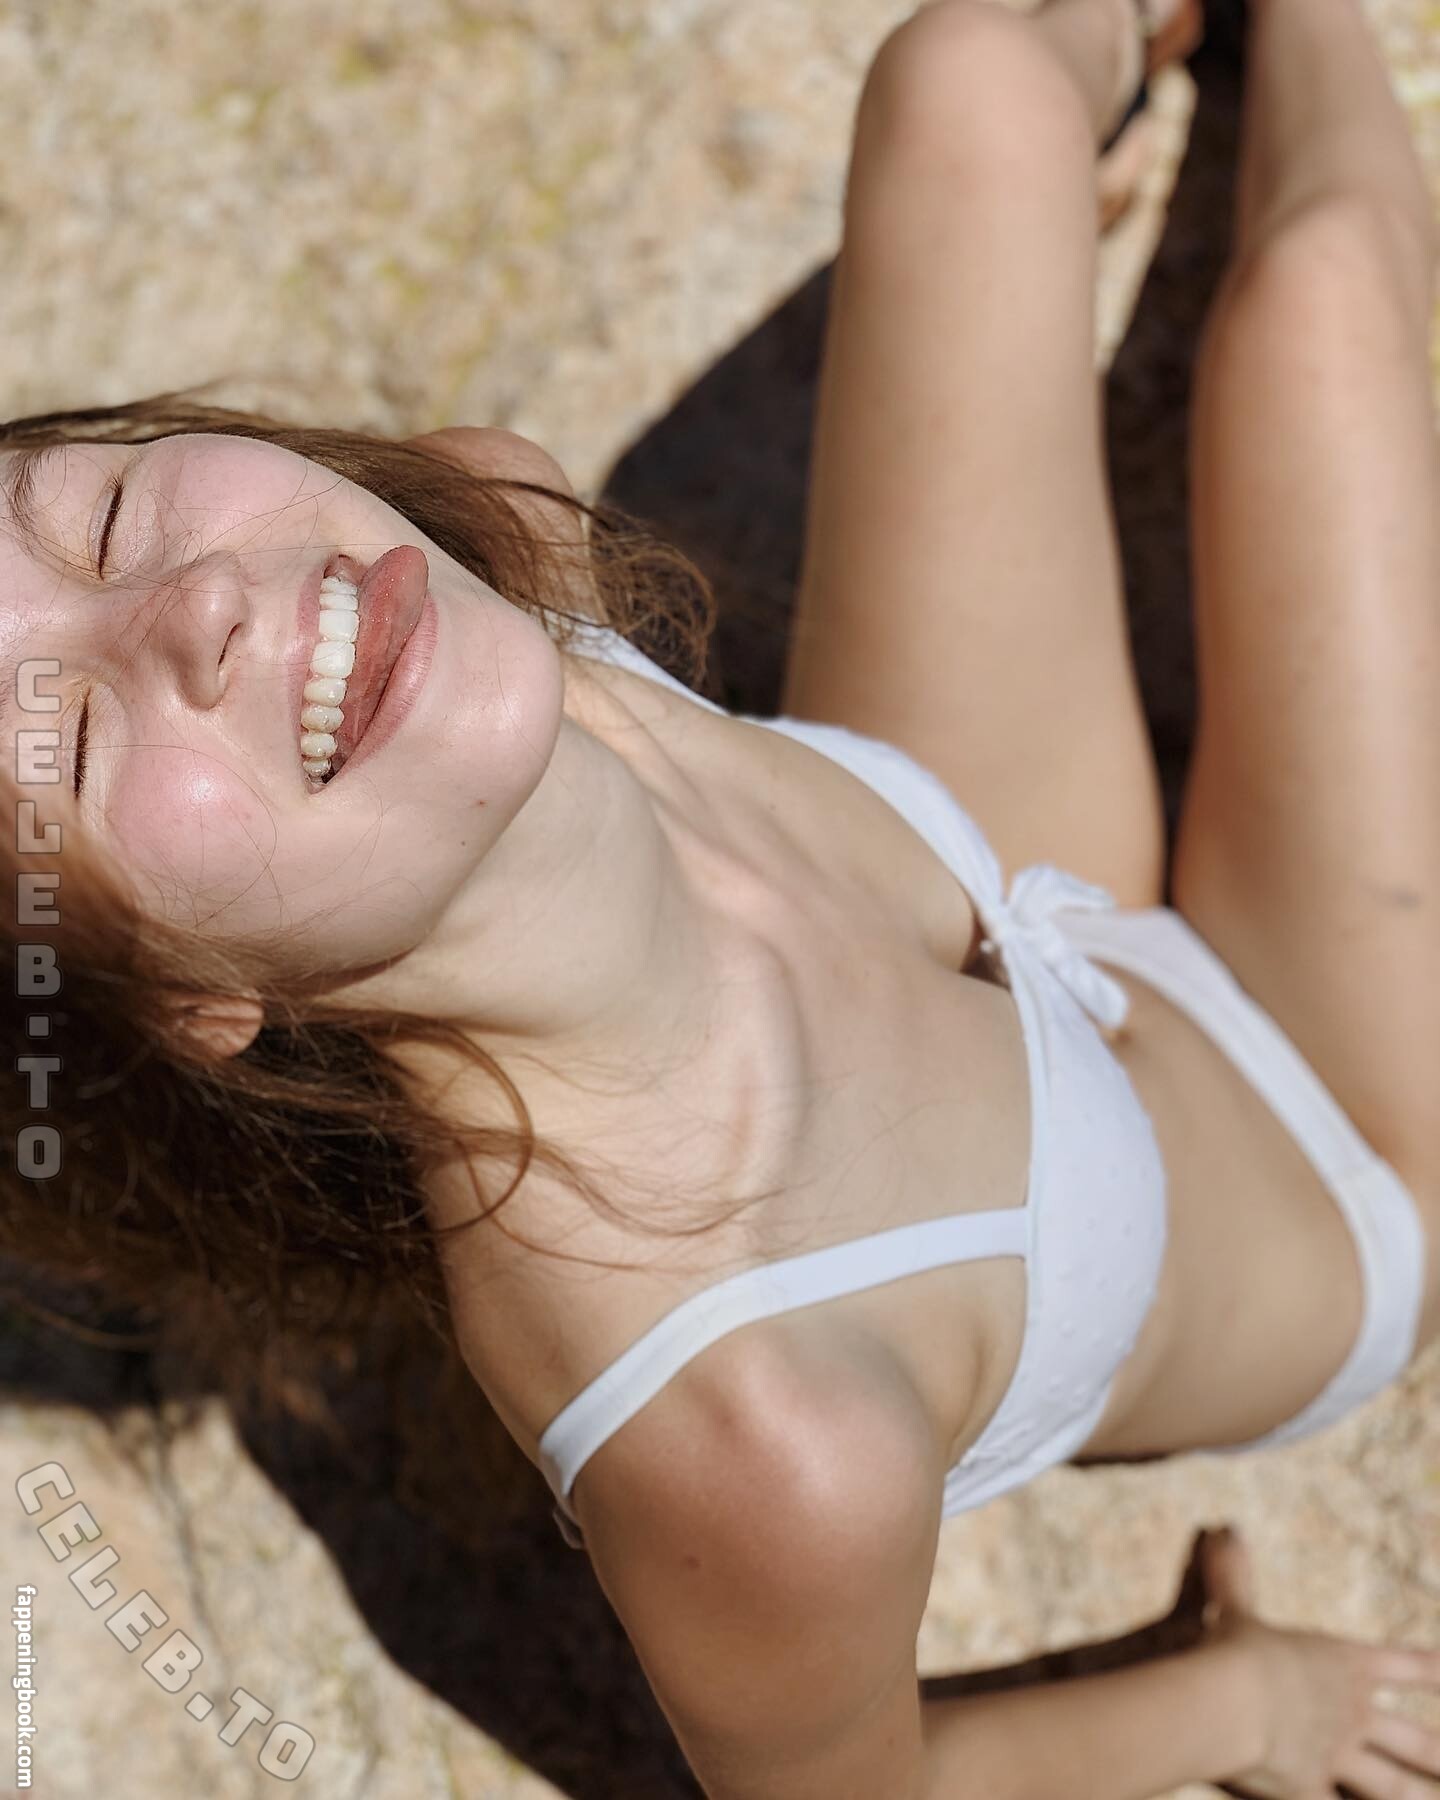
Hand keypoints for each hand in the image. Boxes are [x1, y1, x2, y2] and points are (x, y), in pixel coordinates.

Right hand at [1181, 1523, 1439, 1799]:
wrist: (1232, 1702)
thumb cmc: (1239, 1651)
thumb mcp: (1235, 1609)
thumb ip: (1234, 1575)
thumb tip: (1224, 1529)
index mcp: (1345, 1665)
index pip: (1406, 1666)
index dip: (1434, 1670)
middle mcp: (1353, 1713)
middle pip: (1414, 1740)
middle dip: (1438, 1753)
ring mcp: (1338, 1756)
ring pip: (1393, 1787)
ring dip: (1419, 1795)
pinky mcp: (1311, 1790)